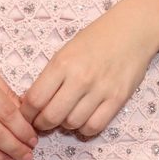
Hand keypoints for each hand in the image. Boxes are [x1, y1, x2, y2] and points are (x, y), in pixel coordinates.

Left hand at [20, 9, 158, 137]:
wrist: (131, 30)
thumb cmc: (95, 39)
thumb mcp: (65, 51)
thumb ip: (50, 76)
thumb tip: (32, 102)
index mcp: (62, 63)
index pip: (35, 99)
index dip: (26, 113)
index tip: (27, 115)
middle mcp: (80, 78)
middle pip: (51, 116)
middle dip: (42, 124)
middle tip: (43, 122)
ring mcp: (100, 89)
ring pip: (72, 124)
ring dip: (65, 125)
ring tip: (66, 116)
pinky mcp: (117, 99)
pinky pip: (95, 126)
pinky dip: (85, 129)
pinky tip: (83, 119)